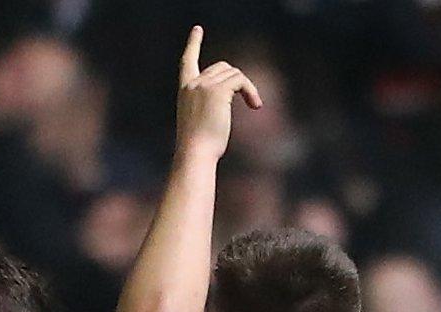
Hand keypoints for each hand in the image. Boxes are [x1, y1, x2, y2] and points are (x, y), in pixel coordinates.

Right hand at [176, 27, 262, 159]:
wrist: (195, 153)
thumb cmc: (201, 146)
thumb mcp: (203, 120)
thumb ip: (212, 102)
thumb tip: (232, 92)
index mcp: (185, 89)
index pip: (187, 60)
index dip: (193, 44)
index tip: (198, 29)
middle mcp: (192, 83)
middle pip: (223, 67)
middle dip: (239, 81)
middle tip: (253, 103)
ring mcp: (203, 85)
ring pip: (234, 73)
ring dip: (248, 88)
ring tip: (255, 106)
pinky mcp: (216, 91)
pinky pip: (240, 80)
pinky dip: (251, 90)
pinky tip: (255, 106)